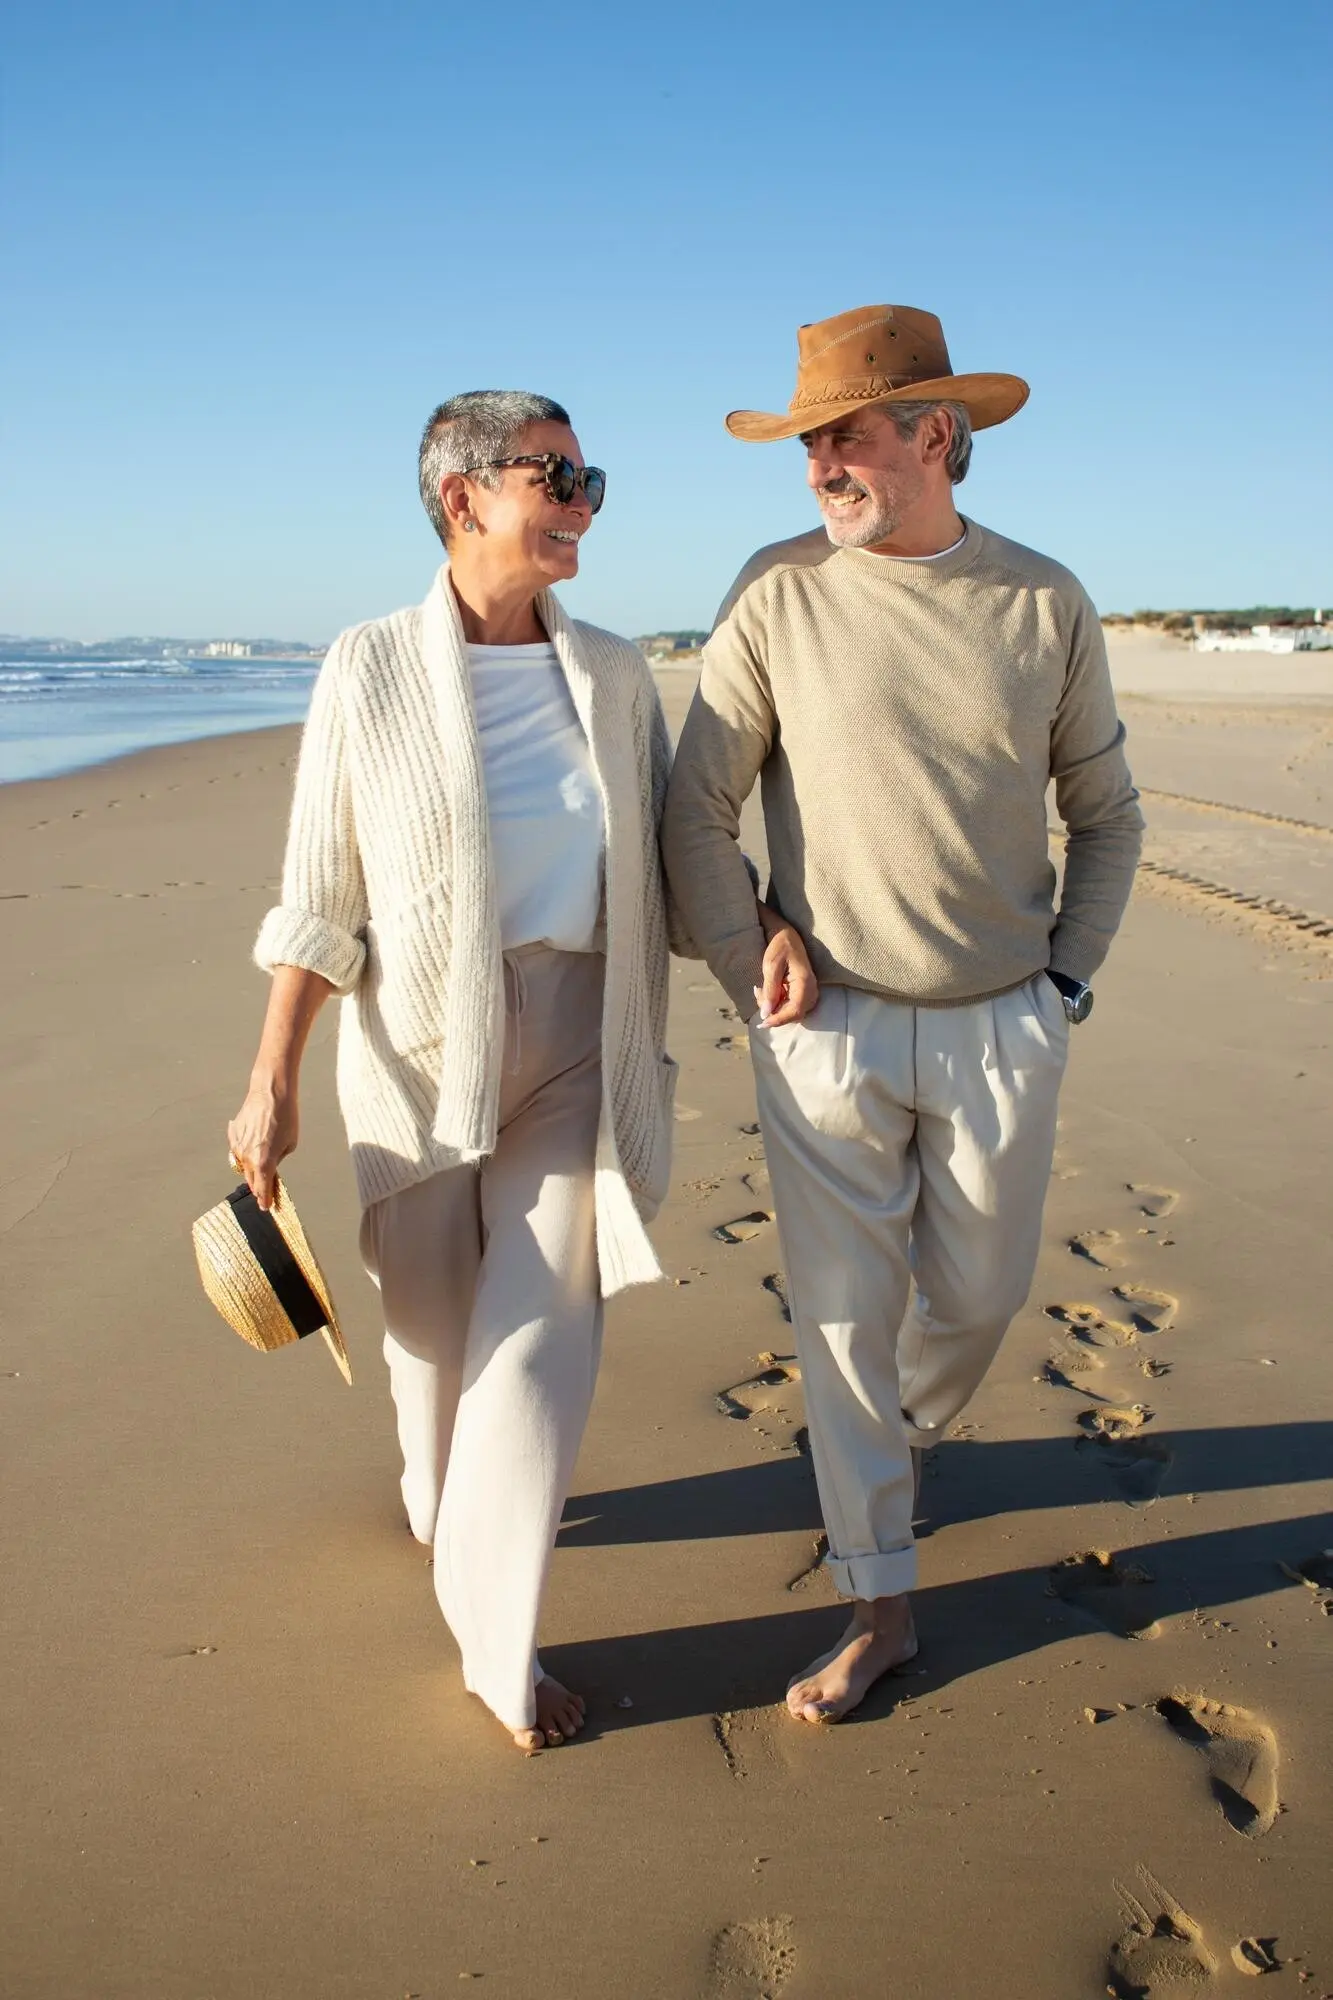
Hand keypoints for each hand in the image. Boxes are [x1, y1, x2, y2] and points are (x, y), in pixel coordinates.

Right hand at [226, 1084, 298, 1211]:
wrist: (270, 1093)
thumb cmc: (286, 1116)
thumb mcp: (290, 1144)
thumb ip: (278, 1161)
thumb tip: (272, 1168)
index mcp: (264, 1163)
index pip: (262, 1190)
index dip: (265, 1200)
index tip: (266, 1207)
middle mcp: (247, 1157)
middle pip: (251, 1180)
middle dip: (259, 1186)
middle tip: (266, 1191)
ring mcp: (237, 1146)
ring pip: (243, 1166)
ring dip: (252, 1168)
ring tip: (262, 1164)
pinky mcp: (233, 1135)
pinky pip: (238, 1150)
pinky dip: (245, 1151)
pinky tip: (255, 1143)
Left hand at [754, 909, 818, 1026]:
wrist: (787, 936)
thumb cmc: (780, 947)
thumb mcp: (771, 966)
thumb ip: (770, 990)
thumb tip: (766, 1014)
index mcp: (805, 983)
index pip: (795, 1010)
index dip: (779, 1020)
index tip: (762, 1023)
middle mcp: (811, 990)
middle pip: (793, 1014)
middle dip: (773, 1011)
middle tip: (757, 995)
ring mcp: (808, 992)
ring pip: (790, 1011)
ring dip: (773, 1006)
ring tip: (759, 990)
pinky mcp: (802, 993)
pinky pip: (789, 1005)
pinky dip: (775, 1002)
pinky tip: (764, 990)